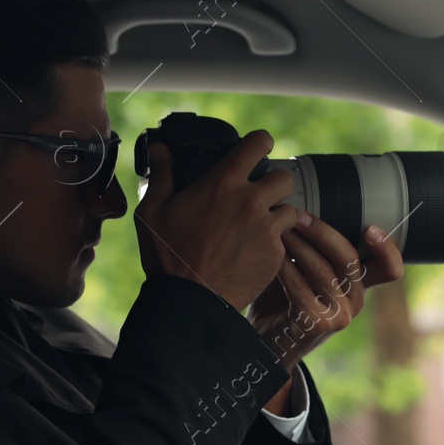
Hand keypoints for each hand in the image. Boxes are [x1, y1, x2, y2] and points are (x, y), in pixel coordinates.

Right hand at [133, 130, 300, 310]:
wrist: (188, 301)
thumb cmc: (167, 256)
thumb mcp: (153, 212)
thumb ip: (162, 175)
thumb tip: (159, 149)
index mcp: (222, 183)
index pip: (258, 143)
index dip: (260, 143)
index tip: (258, 149)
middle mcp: (250, 201)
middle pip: (284, 177)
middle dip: (275, 183)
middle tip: (261, 195)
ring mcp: (266, 229)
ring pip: (290, 209)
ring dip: (278, 215)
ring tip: (260, 226)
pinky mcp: (274, 254)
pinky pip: (284, 241)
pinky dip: (274, 244)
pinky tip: (254, 251)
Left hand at [247, 215, 405, 376]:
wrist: (269, 342)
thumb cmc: (284, 300)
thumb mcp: (306, 272)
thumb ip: (315, 248)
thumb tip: (304, 205)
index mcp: (360, 286)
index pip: (391, 269)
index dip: (387, 248)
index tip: (369, 228)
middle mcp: (356, 301)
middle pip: (349, 258)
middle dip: (321, 231)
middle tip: (296, 215)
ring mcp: (340, 316)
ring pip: (322, 269)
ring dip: (297, 244)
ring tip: (278, 228)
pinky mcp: (318, 325)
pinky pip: (300, 286)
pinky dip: (284, 266)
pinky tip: (271, 254)